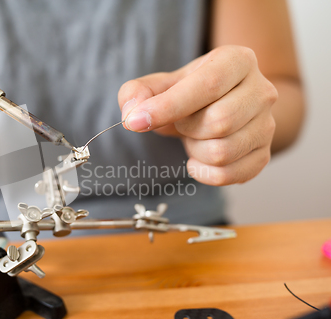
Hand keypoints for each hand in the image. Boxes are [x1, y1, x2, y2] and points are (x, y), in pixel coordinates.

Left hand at [118, 45, 277, 185]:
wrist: (219, 108)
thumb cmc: (188, 94)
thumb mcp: (160, 85)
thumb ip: (137, 93)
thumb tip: (133, 113)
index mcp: (237, 60)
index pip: (208, 85)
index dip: (169, 106)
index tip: (137, 121)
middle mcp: (262, 90)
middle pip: (219, 122)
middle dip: (187, 128)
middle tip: (182, 122)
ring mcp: (267, 125)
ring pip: (223, 152)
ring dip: (195, 150)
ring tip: (194, 136)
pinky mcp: (264, 154)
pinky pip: (230, 175)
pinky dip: (204, 173)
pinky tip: (197, 159)